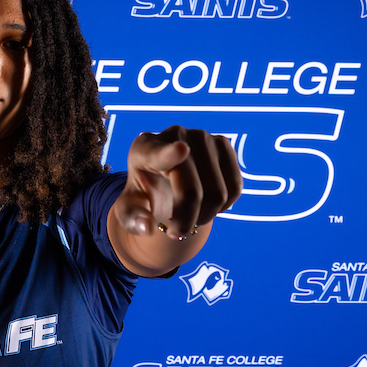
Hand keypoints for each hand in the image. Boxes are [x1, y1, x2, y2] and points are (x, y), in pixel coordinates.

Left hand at [113, 126, 241, 238]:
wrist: (165, 183)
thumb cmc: (146, 196)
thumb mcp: (131, 210)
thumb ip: (132, 219)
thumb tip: (146, 227)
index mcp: (144, 150)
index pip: (159, 154)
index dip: (171, 154)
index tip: (181, 150)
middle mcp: (174, 135)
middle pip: (192, 192)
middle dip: (187, 221)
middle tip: (178, 230)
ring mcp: (202, 136)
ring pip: (218, 193)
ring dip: (206, 216)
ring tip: (191, 215)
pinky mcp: (223, 144)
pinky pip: (235, 187)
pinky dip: (224, 206)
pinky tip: (208, 202)